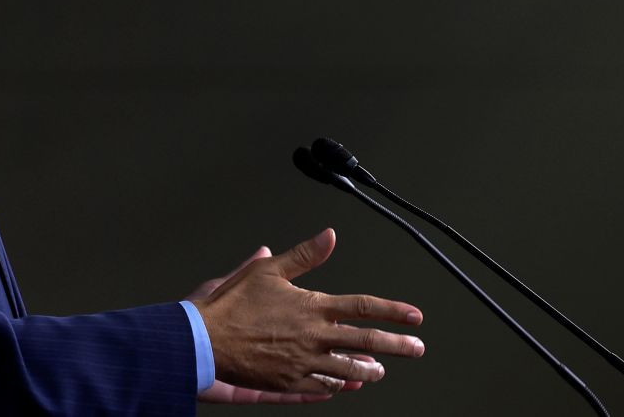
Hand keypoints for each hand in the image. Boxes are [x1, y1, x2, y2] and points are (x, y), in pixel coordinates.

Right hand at [190, 228, 424, 397]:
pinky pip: (322, 387)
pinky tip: (344, 385)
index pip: (362, 308)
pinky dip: (337, 385)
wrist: (207, 339)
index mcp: (312, 307)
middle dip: (397, 346)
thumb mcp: (267, 270)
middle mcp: (314, 336)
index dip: (392, 311)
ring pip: (348, 370)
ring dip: (369, 370)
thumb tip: (329, 237)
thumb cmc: (233, 303)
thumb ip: (304, 255)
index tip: (414, 315)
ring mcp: (304, 362)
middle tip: (417, 348)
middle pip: (367, 343)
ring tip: (381, 371)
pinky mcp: (289, 382)